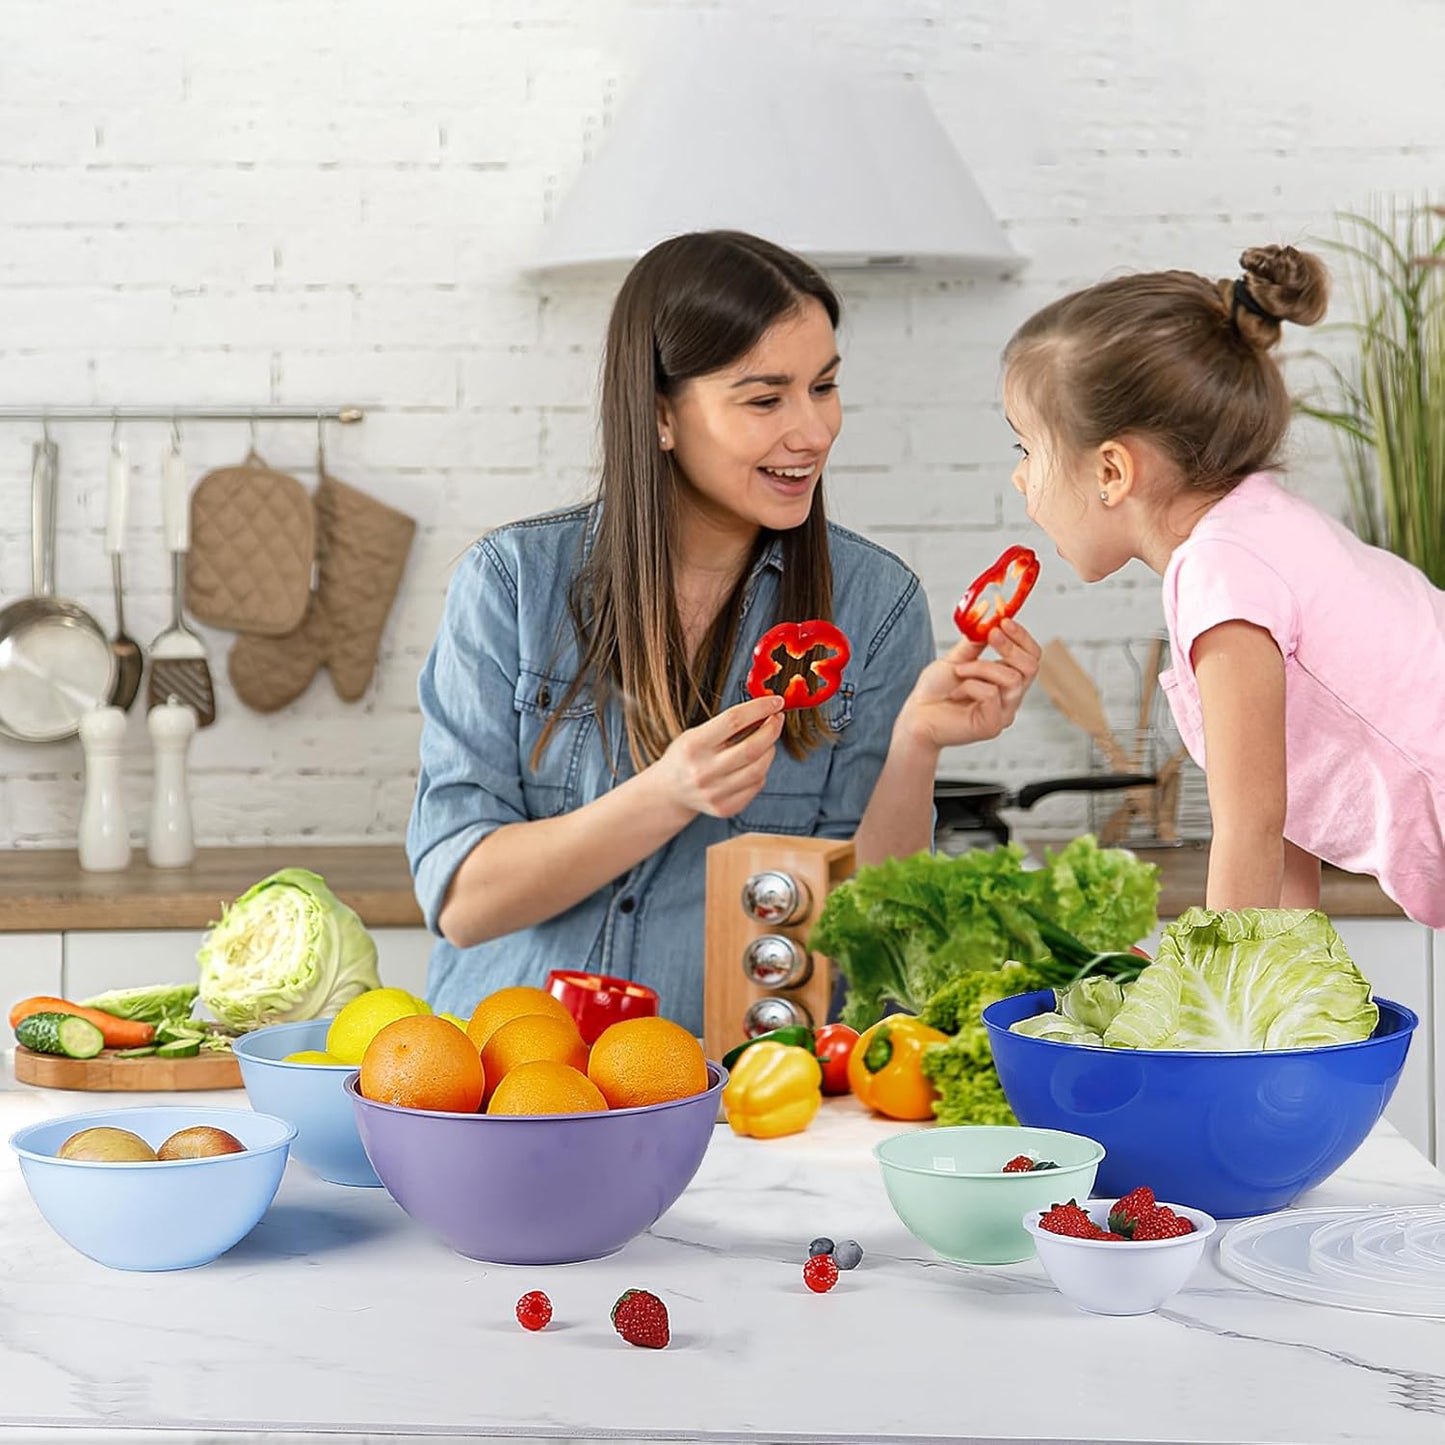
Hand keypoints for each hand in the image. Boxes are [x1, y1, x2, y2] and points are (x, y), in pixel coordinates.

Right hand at [649, 694, 785, 818]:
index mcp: (693, 745)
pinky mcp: (725, 808)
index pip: (734, 720)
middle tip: (777, 719)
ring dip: (770, 750)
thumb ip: (728, 724)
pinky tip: (754, 763)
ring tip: (766, 741)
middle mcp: (703, 771)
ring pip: (759, 769)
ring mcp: (714, 793)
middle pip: (752, 748)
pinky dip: (761, 770)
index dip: (760, 708)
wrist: (670, 791)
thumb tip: (765, 711)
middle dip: (772, 730)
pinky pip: (756, 785)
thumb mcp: (696, 733)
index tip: (776, 702)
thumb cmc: (686, 756)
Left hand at [896, 617, 1040, 750]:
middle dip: (1011, 646)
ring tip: (959, 671)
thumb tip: (992, 618)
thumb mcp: (957, 658)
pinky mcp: (992, 725)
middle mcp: (1010, 698)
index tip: (1003, 620)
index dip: (1022, 637)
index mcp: (1006, 681)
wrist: (916, 716)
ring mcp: (1003, 713)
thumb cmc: (935, 691)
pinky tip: (956, 693)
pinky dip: (970, 685)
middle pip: (1032, 667)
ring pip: (1012, 679)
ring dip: (982, 667)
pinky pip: (992, 694)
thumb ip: (976, 641)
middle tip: (991, 633)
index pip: (1031, 657)